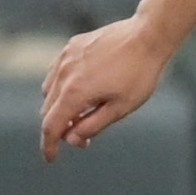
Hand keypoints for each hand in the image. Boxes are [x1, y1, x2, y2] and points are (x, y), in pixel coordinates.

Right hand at [40, 15, 173, 159]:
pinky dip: (62, 87)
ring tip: (85, 112)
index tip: (51, 158)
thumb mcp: (121, 107)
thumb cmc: (139, 74)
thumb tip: (71, 138)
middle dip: (60, 127)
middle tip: (83, 136)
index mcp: (75, 93)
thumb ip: (93, 125)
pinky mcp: (71, 47)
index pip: (51, 126)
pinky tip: (82, 89)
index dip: (49, 145)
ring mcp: (65, 58)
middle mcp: (64, 74)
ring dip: (59, 107)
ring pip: (50, 91)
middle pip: (48, 110)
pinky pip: (57, 72)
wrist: (147, 36)